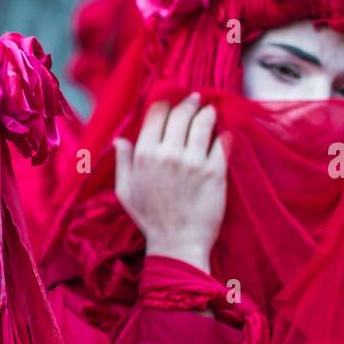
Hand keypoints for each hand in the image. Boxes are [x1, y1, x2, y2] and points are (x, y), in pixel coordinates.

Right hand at [114, 93, 226, 273]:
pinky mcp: (215, 171)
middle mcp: (169, 153)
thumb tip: (119, 140)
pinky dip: (224, 134)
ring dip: (208, 112)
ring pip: (203, 123)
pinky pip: (222, 142)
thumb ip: (123, 162)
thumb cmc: (149, 219)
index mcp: (144, 155)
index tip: (172, 100)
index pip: (157, 114)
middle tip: (196, 100)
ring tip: (210, 111)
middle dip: (189, 103)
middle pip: (181, 113)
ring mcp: (194, 161)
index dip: (165, 102)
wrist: (177, 243)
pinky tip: (224, 132)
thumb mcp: (125, 192)